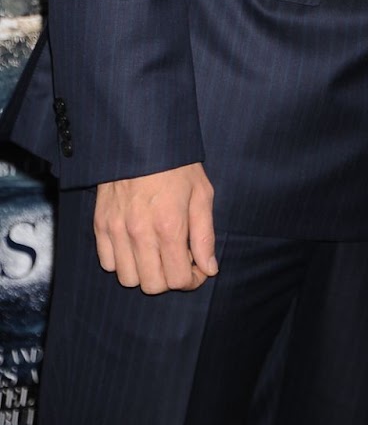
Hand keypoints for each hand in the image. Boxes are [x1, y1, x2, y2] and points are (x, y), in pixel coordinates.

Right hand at [94, 162, 217, 293]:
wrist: (142, 139)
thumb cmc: (177, 164)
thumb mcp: (201, 193)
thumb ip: (205, 235)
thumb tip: (209, 268)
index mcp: (169, 226)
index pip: (178, 280)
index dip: (192, 280)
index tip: (197, 268)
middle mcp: (140, 233)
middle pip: (152, 286)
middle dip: (169, 279)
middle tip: (178, 260)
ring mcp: (117, 230)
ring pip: (128, 279)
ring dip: (145, 273)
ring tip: (156, 253)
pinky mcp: (100, 224)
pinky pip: (107, 263)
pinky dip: (122, 261)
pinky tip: (136, 246)